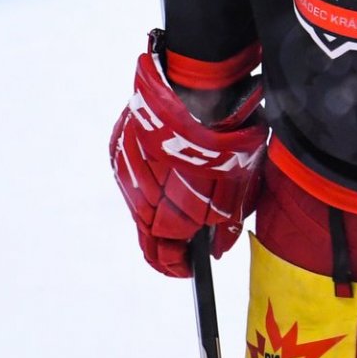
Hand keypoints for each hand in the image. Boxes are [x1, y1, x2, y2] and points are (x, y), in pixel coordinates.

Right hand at [109, 41, 265, 277]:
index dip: (179, 266)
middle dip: (170, 234)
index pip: (163, 259)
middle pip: (148, 231)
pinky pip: (133, 168)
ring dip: (158, 199)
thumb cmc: (220, 146)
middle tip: (192, 224)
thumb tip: (216, 250)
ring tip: (184, 183)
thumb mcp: (236, 194)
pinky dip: (149, 171)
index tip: (191, 265)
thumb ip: (224, 229)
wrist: (195, 91)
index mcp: (165, 220)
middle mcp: (137, 201)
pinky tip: (170, 158)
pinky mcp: (120, 143)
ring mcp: (124, 170)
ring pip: (139, 198)